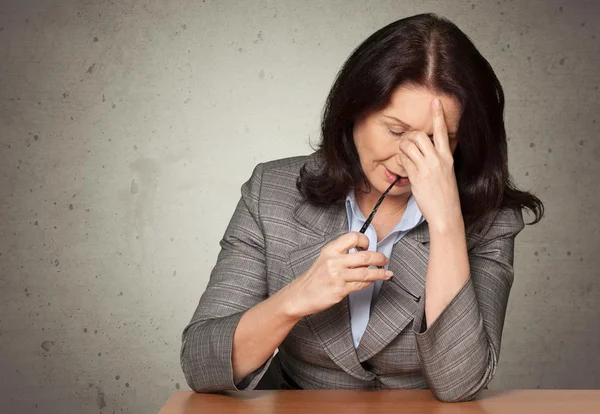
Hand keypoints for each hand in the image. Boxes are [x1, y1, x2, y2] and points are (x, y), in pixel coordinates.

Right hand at [284, 232, 391, 318]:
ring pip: (366, 272)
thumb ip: (341, 254)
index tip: (369, 245)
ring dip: (380, 273)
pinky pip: (361, 285)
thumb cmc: (314, 278)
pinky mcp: (340, 290)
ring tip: (386, 273)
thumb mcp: (324, 259)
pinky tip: (372, 282)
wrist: (300, 295)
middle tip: (384, 259)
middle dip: (379, 258)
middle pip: (364, 255)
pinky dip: (369, 283)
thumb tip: (363, 252)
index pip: (352, 237)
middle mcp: (334, 261)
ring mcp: (337, 276)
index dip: (364, 240)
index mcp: (330, 250)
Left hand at [396, 98, 462, 232]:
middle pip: (419, 135)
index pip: (442, 131)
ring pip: (408, 146)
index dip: (438, 115)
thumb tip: (425, 149)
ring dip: (403, 148)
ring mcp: (426, 168)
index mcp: (447, 157)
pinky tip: (406, 168)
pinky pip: (403, 161)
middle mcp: (437, 160)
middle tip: (407, 143)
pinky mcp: (416, 177)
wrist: (446, 214)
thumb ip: (438, 159)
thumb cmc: (446, 195)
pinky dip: (402, 161)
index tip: (435, 101)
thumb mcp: (447, 172)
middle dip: (409, 136)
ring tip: (405, 156)